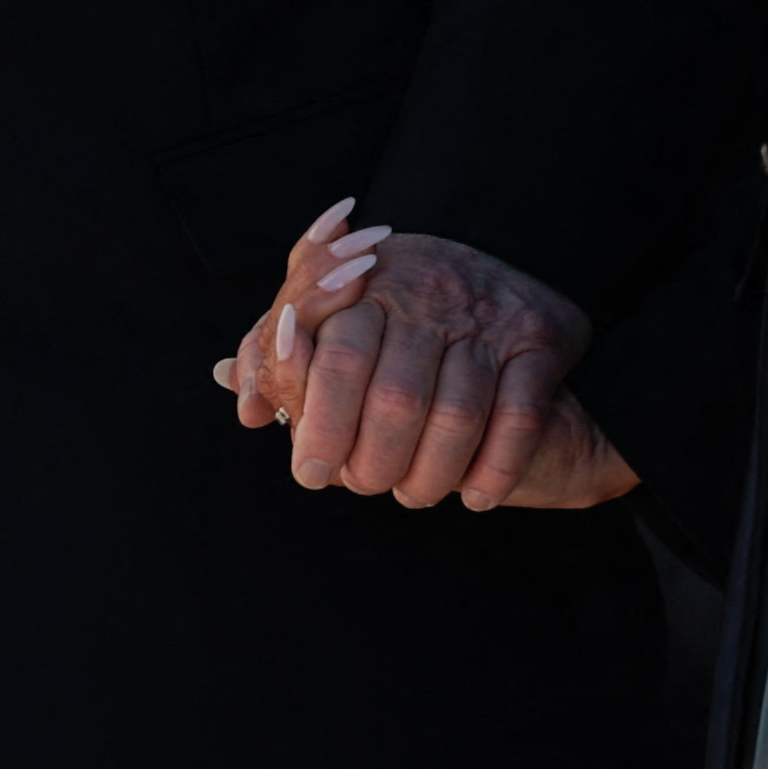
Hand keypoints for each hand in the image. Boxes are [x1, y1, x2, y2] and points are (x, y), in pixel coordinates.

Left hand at [212, 204, 636, 511]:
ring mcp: (486, 316)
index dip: (320, 423)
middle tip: (364, 486)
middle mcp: (428, 292)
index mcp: (370, 283)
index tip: (310, 471)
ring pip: (455, 415)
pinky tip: (476, 497)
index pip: (337, 359)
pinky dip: (493, 470)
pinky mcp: (538, 340)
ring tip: (414, 494)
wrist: (511, 272)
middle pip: (395, 398)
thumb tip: (230, 380)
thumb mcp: (338, 311)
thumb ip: (281, 348)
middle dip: (374, 461)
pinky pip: (516, 418)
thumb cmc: (401, 312)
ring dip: (431, 475)